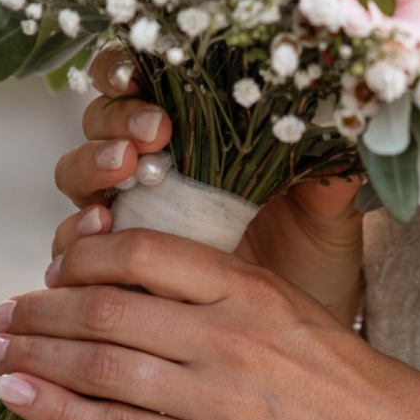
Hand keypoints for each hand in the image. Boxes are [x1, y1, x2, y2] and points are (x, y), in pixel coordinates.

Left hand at [0, 227, 419, 419]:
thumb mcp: (300, 317)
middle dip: (41, 307)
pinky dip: (56, 410)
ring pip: (100, 364)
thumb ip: (233, 303)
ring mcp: (217, 399)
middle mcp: (229, 334)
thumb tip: (157, 299)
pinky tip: (20, 397)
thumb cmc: (360, 391)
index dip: (86, 252)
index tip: (54, 263)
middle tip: (1, 312)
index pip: (146, 253)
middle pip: (108, 306)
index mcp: (253, 288)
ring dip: (33, 355)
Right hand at [52, 48, 364, 326]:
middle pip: (103, 119)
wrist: (298, 346)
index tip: (162, 100)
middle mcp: (156, 166)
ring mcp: (128, 215)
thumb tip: (347, 116)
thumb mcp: (328, 212)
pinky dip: (72, 242)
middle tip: (146, 143)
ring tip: (114, 191)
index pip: (150, 78)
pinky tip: (88, 246)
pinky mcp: (111, 270)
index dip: (136, 72)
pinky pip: (72, 247)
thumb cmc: (312, 260)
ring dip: (88, 173)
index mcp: (203, 132)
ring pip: (79, 175)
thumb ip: (329, 168)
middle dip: (114, 122)